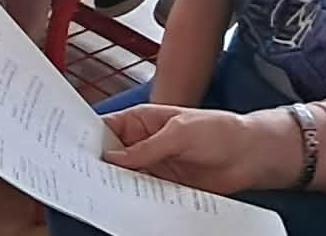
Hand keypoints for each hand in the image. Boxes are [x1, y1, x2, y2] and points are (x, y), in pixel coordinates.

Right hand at [103, 104, 304, 196]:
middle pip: (114, 155)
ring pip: (127, 177)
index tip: (75, 150)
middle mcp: (146, 144)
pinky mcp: (167, 186)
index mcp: (144, 120)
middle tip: (85, 176)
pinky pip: (145, 193)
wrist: (250, 155)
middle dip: (101, 165)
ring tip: (102, 192)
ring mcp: (156, 165)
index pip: (109, 128)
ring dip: (118, 184)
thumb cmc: (218, 130)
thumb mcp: (178, 133)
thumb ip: (146, 148)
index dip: (91, 137)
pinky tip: (127, 203)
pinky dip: (137, 199)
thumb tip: (114, 158)